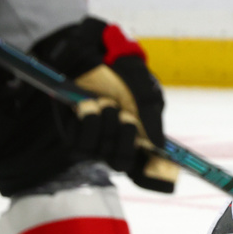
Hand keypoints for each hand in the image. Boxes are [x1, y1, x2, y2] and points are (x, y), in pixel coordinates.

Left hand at [75, 62, 177, 192]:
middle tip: (126, 117)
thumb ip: (153, 117)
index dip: (150, 177)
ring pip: (100, 153)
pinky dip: (88, 121)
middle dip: (125, 139)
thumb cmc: (126, 75)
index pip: (143, 170)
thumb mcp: (147, 92)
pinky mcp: (73, 134)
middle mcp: (116, 143)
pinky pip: (80, 143)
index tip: (154, 172)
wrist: (97, 56)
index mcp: (138, 138)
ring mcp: (94, 140)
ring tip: (106, 103)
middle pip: (121, 164)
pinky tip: (89, 104)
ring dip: (106, 125)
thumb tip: (159, 145)